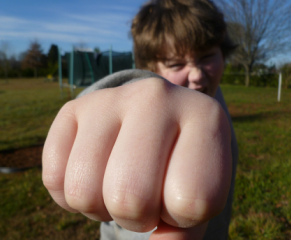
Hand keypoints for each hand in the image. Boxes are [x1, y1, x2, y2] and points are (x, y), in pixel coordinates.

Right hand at [42, 77, 231, 239]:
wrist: (157, 120)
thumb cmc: (180, 162)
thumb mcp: (199, 193)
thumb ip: (184, 229)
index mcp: (204, 117)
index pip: (191, 200)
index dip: (181, 216)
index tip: (178, 195)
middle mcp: (157, 97)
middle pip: (130, 196)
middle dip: (136, 216)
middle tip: (146, 196)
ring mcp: (111, 98)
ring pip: (84, 191)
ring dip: (102, 207)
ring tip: (120, 184)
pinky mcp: (75, 108)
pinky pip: (54, 177)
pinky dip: (71, 195)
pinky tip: (95, 174)